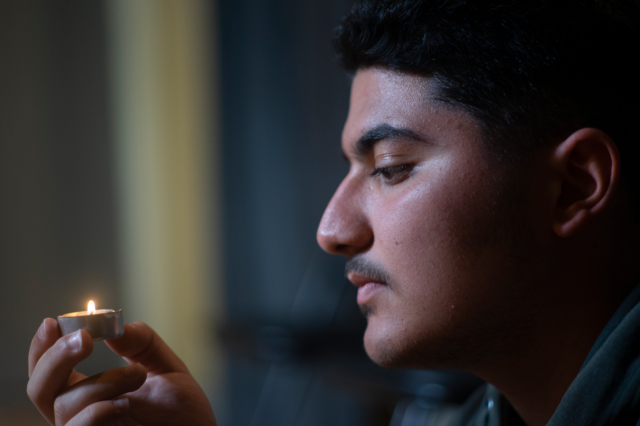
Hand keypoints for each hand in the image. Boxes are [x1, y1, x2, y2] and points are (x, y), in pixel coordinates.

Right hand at [28, 319, 215, 425]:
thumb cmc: (182, 412)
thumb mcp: (166, 368)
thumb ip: (142, 344)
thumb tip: (114, 325)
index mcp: (89, 392)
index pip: (50, 371)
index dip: (43, 348)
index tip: (53, 322)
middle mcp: (80, 415)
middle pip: (40, 388)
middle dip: (56, 358)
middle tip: (84, 338)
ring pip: (65, 404)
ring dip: (102, 381)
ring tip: (139, 375)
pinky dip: (97, 411)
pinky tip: (126, 403)